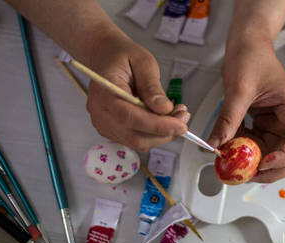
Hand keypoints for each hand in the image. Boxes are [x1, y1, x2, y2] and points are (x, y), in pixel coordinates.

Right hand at [86, 35, 189, 151]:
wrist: (106, 58)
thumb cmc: (123, 57)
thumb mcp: (143, 62)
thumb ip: (152, 86)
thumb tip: (164, 109)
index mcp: (105, 91)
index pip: (129, 116)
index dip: (157, 125)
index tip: (180, 124)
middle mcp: (100, 112)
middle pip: (135, 136)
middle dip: (165, 131)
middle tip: (183, 116)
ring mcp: (104, 124)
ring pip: (138, 142)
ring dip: (163, 134)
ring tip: (177, 115)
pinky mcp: (112, 130)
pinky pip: (136, 140)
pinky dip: (155, 134)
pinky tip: (164, 119)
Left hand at [209, 41, 284, 182]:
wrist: (247, 44)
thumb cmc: (251, 57)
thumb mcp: (238, 89)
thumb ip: (229, 119)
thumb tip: (217, 145)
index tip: (263, 162)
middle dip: (271, 168)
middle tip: (247, 174)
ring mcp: (279, 123)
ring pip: (274, 153)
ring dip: (255, 161)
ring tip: (235, 163)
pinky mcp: (266, 124)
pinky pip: (259, 145)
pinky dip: (246, 150)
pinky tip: (231, 148)